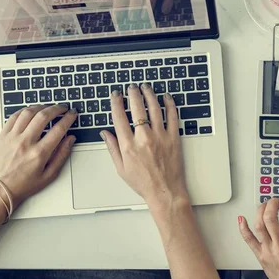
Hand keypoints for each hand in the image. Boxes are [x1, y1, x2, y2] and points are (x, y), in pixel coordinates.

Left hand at [0, 105, 76, 208]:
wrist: (0, 188)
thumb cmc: (24, 184)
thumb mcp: (50, 175)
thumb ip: (62, 155)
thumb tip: (70, 139)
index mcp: (39, 154)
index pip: (58, 129)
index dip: (68, 118)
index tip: (73, 114)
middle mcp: (25, 143)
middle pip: (43, 116)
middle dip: (57, 109)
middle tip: (63, 108)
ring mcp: (13, 137)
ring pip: (28, 113)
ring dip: (41, 107)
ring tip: (48, 108)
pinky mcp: (3, 135)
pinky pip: (14, 116)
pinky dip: (25, 110)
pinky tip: (32, 111)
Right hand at [100, 84, 187, 208]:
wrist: (165, 191)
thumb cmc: (143, 183)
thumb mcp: (121, 168)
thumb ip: (112, 148)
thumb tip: (105, 133)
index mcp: (128, 146)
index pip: (119, 117)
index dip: (116, 103)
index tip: (116, 95)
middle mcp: (144, 138)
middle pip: (137, 109)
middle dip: (133, 94)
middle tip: (131, 87)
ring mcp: (160, 137)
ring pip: (154, 109)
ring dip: (149, 95)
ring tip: (146, 87)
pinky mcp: (174, 138)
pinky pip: (172, 116)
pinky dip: (170, 104)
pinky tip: (166, 97)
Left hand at [238, 183, 278, 278]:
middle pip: (271, 216)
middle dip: (273, 202)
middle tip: (277, 199)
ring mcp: (268, 249)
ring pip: (259, 224)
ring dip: (261, 210)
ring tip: (266, 205)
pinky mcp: (260, 255)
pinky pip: (248, 239)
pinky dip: (243, 228)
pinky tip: (242, 219)